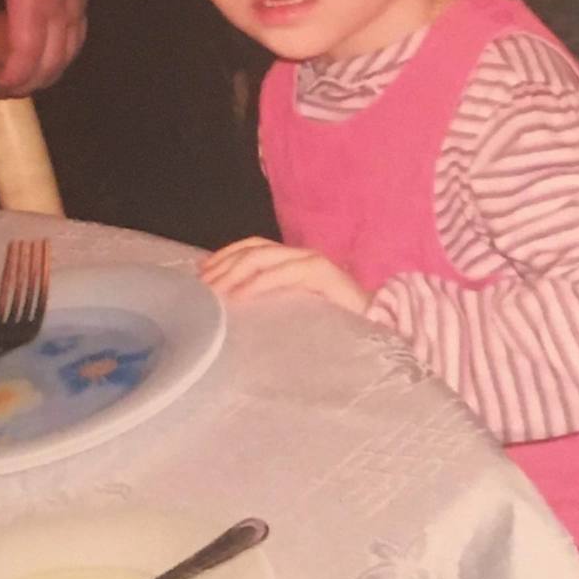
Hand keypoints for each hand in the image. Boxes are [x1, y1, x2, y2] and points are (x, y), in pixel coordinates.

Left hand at [0, 0, 112, 96]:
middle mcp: (59, 9)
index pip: (27, 53)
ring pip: (68, 56)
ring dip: (49, 75)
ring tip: (26, 81)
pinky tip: (50, 59)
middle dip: (30, 84)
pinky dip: (63, 58)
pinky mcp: (83, 1)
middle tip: (5, 90)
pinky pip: (77, 40)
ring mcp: (76, 7)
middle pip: (52, 63)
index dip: (14, 78)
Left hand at [200, 237, 368, 314]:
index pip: (251, 248)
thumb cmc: (334, 326)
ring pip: (263, 257)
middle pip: (252, 250)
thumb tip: (232, 311)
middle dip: (223, 266)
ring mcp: (312, 262)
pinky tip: (242, 295)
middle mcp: (300, 256)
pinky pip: (285, 273)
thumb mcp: (294, 312)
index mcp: (292, 261)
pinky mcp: (323, 274)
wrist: (377, 330)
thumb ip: (272, 304)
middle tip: (202, 288)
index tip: (200, 275)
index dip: (224, 256)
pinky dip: (260, 283)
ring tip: (216, 292)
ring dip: (234, 273)